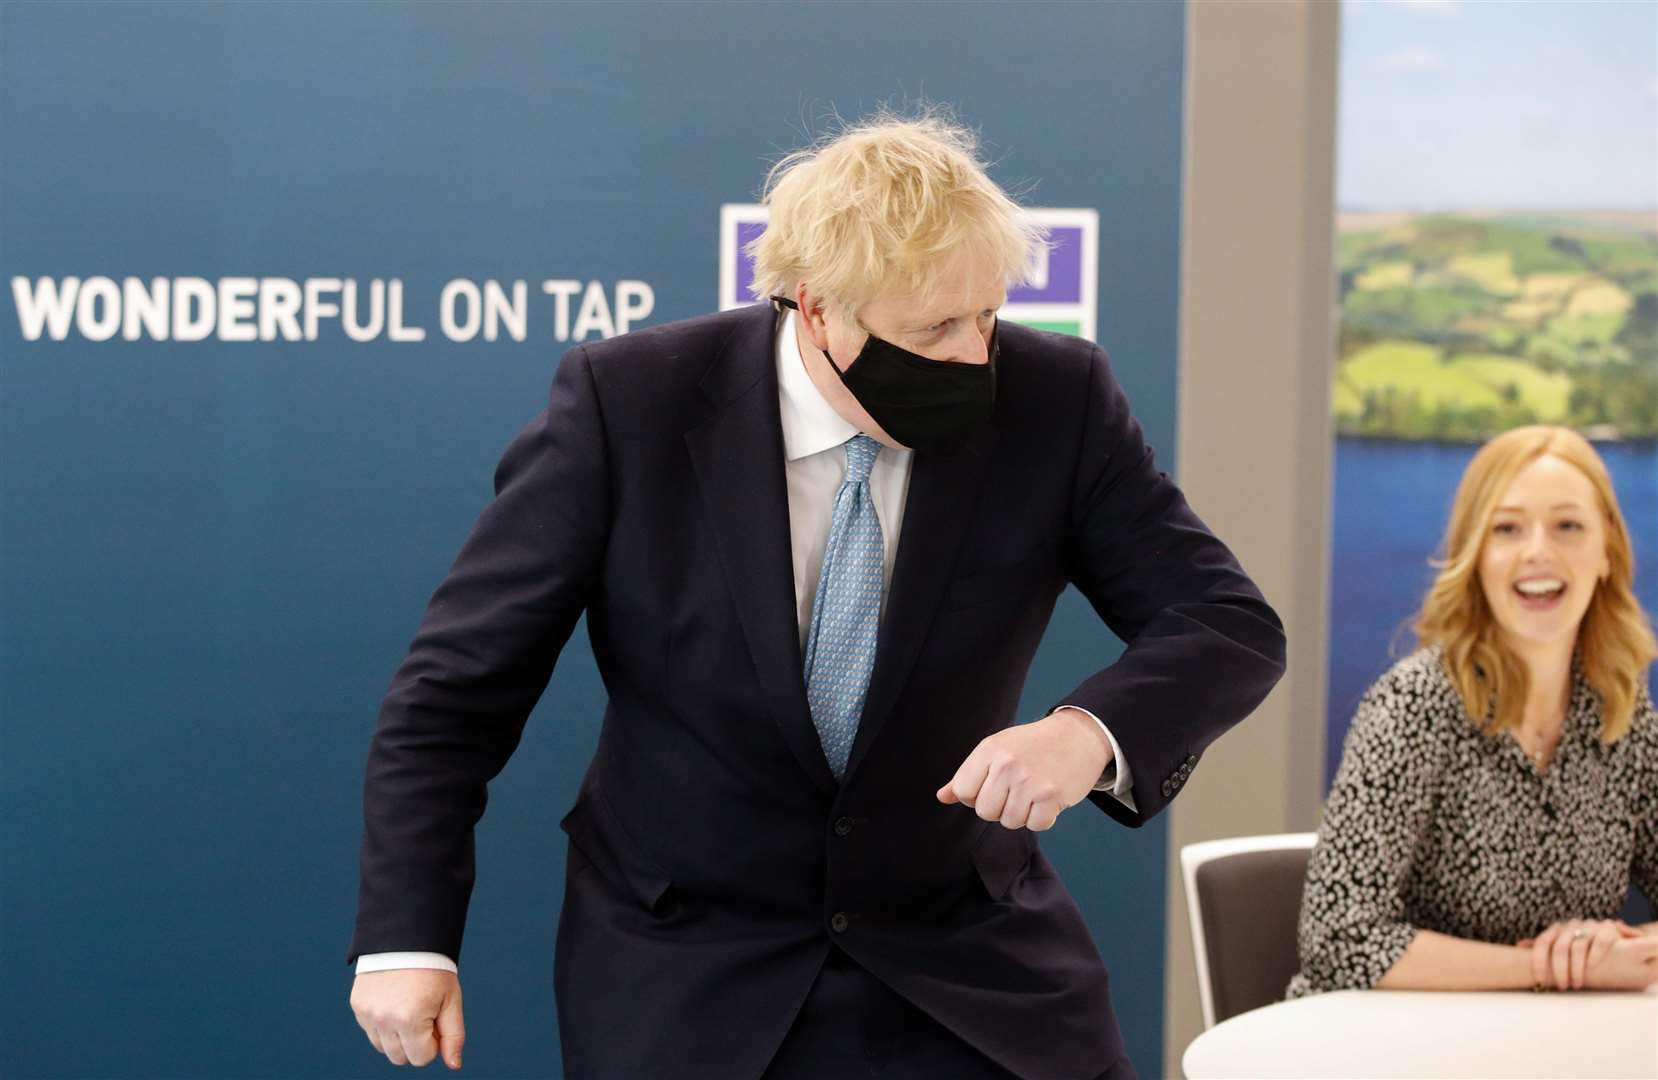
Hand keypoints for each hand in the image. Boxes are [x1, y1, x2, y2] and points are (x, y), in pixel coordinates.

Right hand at [350, 969, 465, 1068]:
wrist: (406, 936)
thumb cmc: (434, 969)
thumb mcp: (451, 1000)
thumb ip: (453, 1035)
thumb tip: (454, 1065)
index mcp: (410, 1019)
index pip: (422, 1058)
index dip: (434, 1041)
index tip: (436, 1017)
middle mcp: (384, 1019)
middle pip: (400, 1058)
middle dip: (415, 1042)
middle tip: (423, 1012)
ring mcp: (367, 1014)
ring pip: (383, 1048)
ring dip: (397, 1036)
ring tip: (408, 1006)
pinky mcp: (357, 1006)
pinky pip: (371, 1031)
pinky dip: (383, 1024)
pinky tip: (393, 1001)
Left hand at [936, 708, 1110, 830]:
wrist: (1078, 736)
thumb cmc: (1032, 746)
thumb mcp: (996, 750)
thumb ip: (967, 775)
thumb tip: (942, 797)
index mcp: (989, 749)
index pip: (963, 792)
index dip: (976, 795)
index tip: (992, 785)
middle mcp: (1007, 764)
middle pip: (985, 812)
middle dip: (1000, 807)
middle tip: (1017, 788)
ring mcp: (1030, 781)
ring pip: (1010, 822)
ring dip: (1022, 813)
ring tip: (1033, 791)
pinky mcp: (1052, 796)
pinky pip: (1035, 825)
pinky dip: (1043, 817)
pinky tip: (1048, 798)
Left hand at [1521, 919, 1644, 989]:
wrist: (1609, 935)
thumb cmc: (1579, 945)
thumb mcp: (1560, 943)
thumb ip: (1541, 945)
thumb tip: (1519, 945)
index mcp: (1556, 929)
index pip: (1542, 943)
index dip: (1539, 961)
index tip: (1540, 980)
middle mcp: (1571, 926)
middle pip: (1560, 948)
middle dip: (1559, 969)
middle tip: (1561, 986)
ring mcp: (1589, 926)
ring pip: (1578, 947)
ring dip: (1576, 968)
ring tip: (1576, 985)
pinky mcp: (1608, 929)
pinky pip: (1600, 941)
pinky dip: (1595, 954)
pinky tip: (1592, 967)